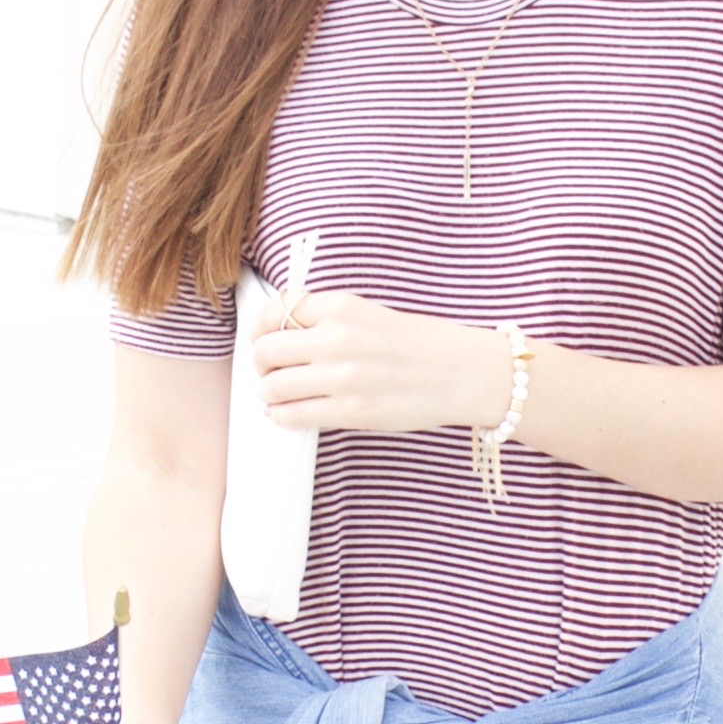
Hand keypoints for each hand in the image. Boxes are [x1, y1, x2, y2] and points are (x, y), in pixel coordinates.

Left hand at [253, 287, 504, 435]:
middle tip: (271, 371)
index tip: (263, 339)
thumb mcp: (369, 314)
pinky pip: (292, 415)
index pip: (275, 311)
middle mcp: (337, 339)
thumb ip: (326, 319)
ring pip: (272, 386)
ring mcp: (342, 378)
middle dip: (261, 364)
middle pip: (265, 350)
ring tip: (281, 394)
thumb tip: (278, 334)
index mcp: (341, 307)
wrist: (462, 373)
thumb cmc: (419, 344)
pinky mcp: (350, 412)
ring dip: (268, 392)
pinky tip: (289, 413)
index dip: (260, 328)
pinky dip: (281, 416)